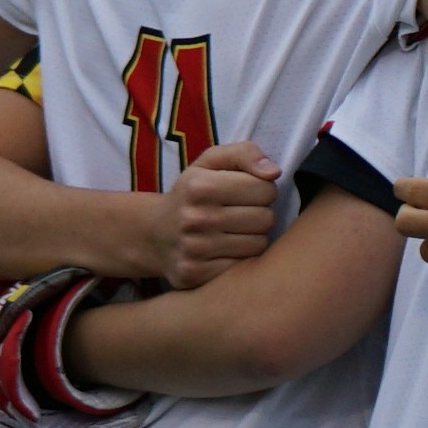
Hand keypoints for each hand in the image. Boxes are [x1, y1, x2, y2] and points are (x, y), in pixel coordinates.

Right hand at [157, 138, 282, 286]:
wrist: (155, 233)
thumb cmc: (192, 192)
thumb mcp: (211, 162)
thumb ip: (244, 153)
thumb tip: (273, 172)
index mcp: (200, 186)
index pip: (266, 188)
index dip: (262, 189)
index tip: (248, 192)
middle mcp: (195, 218)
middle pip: (266, 219)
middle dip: (260, 214)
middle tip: (242, 213)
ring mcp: (194, 249)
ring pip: (259, 245)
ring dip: (254, 237)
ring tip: (235, 231)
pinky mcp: (194, 274)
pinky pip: (243, 267)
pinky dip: (241, 259)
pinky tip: (227, 250)